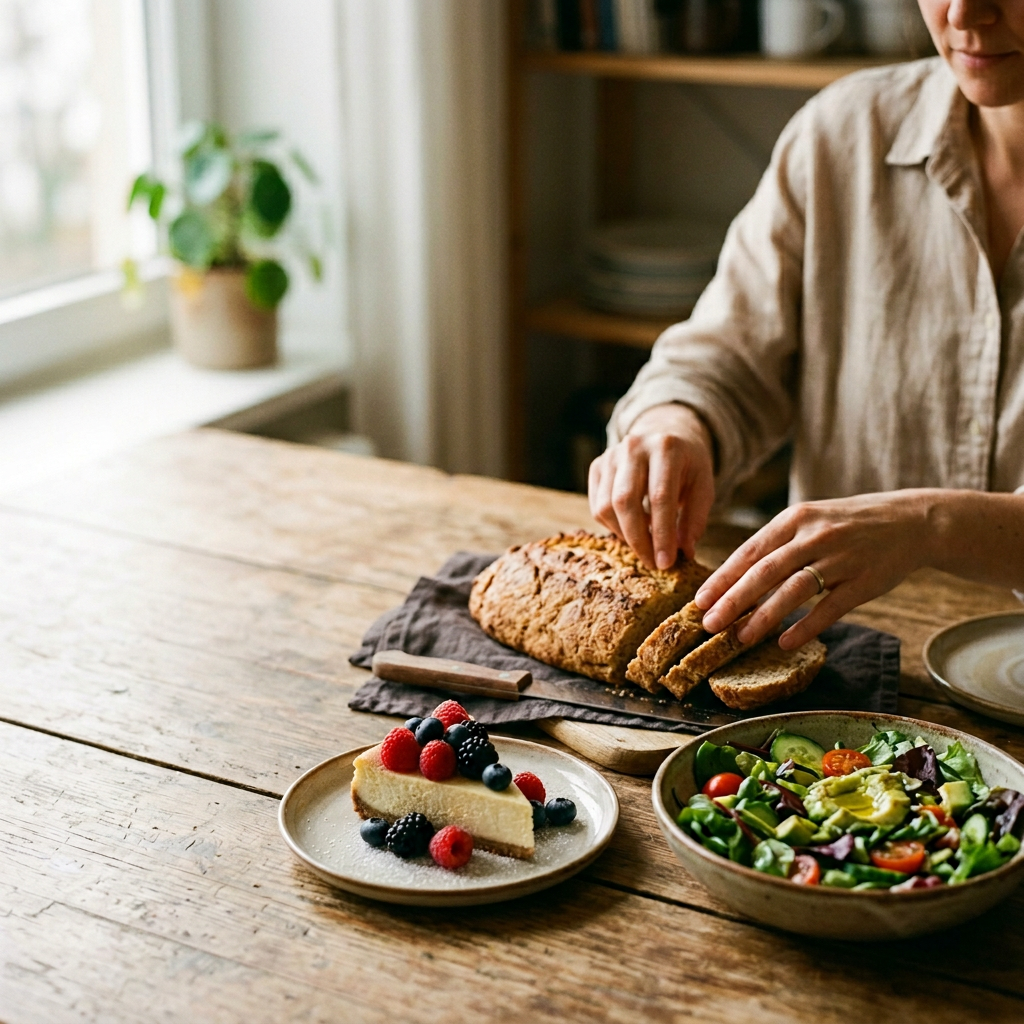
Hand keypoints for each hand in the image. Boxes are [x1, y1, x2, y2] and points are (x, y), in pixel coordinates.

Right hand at [588, 404, 714, 568]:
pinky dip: (613, 526)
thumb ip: (694, 519)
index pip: (660, 496)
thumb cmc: (688, 465)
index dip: (662, 534)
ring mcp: (611, 455)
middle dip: (638, 540)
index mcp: (666, 447)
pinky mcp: (598, 465)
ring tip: (646, 545)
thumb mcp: (703, 486)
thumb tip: (684, 552)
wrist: (665, 433)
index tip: (666, 563)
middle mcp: (634, 447)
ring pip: (606, 506)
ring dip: (625, 535)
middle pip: (625, 501)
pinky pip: (597, 506)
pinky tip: (632, 528)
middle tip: (652, 563)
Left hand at [695, 490, 935, 648]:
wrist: (911, 521)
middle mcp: (814, 536)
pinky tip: (784, 642)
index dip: (722, 578)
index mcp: (794, 519)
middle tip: (708, 623)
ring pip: (794, 590)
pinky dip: (805, 626)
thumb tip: (733, 577)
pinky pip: (830, 608)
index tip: (699, 601)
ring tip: (740, 637)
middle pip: (765, 571)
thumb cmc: (847, 524)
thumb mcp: (809, 520)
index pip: (749, 551)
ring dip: (764, 616)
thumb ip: (775, 544)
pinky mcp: (864, 581)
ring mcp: (841, 559)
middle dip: (733, 600)